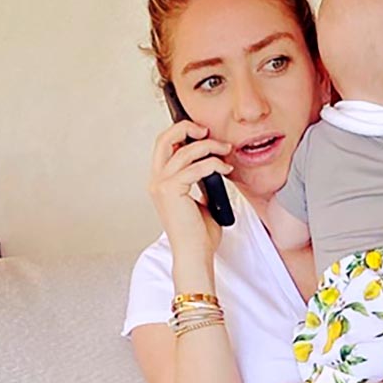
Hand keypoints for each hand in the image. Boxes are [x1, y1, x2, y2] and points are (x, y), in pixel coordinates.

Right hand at [148, 120, 232, 257]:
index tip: (204, 133)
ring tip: (226, 150)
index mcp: (160, 183)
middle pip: (164, 139)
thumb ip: (200, 183)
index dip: (182, 133)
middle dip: (187, 128)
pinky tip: (225, 168)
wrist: (195, 255)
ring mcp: (161, 185)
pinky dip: (214, 163)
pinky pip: (196, 167)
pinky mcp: (171, 190)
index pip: (164, 146)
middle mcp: (156, 181)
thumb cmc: (199, 234)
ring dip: (209, 146)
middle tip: (208, 130)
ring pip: (185, 150)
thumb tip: (212, 167)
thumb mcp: (200, 202)